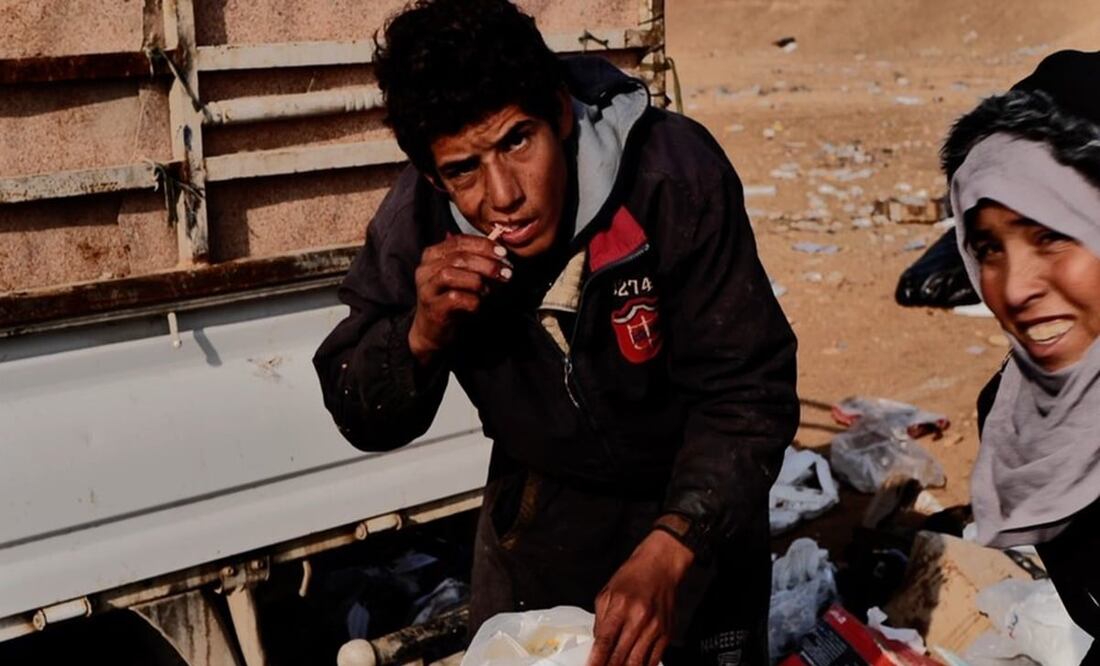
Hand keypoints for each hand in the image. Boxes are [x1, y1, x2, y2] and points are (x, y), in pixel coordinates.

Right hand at [408, 234, 511, 363]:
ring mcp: (426, 288)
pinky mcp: (432, 308)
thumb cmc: (452, 299)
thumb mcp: (464, 275)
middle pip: (458, 257)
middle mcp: (425, 269)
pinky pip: (454, 298)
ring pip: (450, 274)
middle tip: (506, 272)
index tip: (503, 253)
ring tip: (489, 290)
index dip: (483, 245)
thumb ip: (476, 258)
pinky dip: (472, 300)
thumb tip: (500, 244)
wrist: (434, 331)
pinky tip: (478, 304)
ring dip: (477, 281)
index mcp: (433, 255)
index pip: (459, 241)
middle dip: (487, 264)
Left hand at [587, 529, 694, 665]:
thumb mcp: (608, 593)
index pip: (604, 641)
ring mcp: (655, 628)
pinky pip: (654, 659)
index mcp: (620, 606)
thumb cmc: (633, 577)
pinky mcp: (667, 633)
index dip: (596, 660)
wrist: (661, 566)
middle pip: (621, 655)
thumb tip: (597, 644)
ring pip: (637, 661)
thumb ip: (601, 620)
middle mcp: (639, 618)